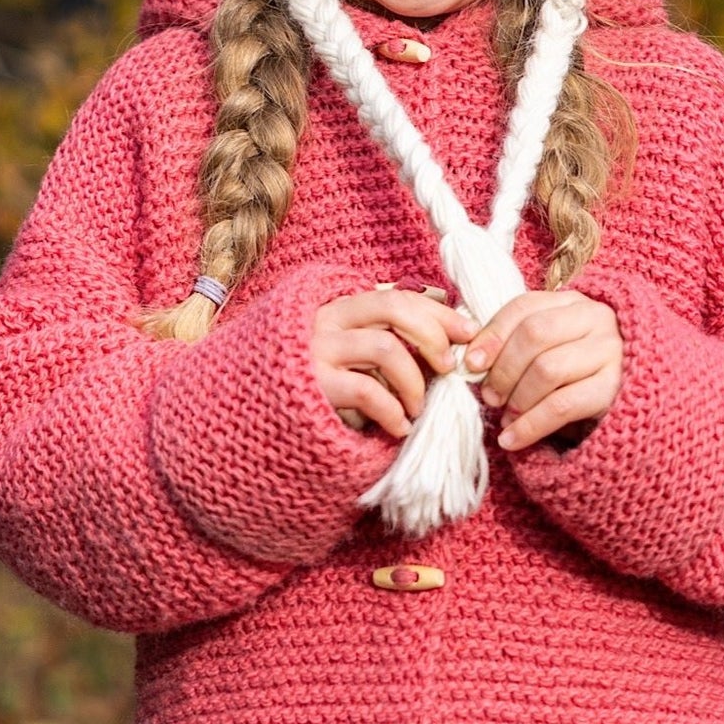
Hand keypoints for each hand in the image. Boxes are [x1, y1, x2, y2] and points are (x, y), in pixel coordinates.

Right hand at [311, 287, 476, 437]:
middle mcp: (328, 319)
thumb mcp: (348, 357)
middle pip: (394, 308)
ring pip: (386, 347)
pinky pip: (368, 390)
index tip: (469, 332)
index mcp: (341, 307)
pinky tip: (399, 427)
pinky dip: (393, 411)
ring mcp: (318, 350)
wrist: (254, 418)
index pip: (399, 295)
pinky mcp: (314, 385)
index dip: (439, 312)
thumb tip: (443, 345)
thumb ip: (382, 343)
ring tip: (418, 408)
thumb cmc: (313, 387)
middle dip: (432, 335)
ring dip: (414, 381)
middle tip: (448, 367)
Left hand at [465, 290, 622, 450]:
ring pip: (547, 369)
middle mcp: (596, 318)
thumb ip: (521, 343)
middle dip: (503, 369)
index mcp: (574, 302)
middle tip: (489, 396)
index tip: (471, 362)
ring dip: (517, 398)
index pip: (524, 307)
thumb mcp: (557, 347)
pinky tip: (513, 439)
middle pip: (534, 334)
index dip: (493, 334)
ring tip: (505, 418)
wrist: (642, 399)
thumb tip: (472, 358)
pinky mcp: (615, 388)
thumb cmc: (585, 373)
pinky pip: (562, 405)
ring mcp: (610, 351)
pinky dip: (531, 425)